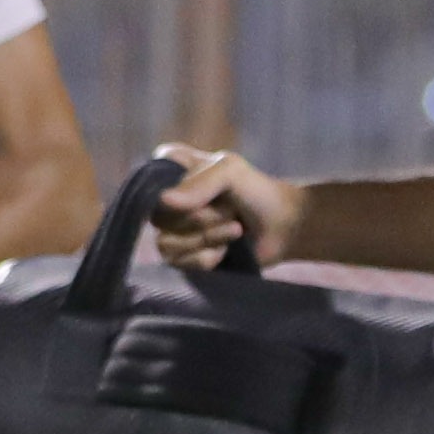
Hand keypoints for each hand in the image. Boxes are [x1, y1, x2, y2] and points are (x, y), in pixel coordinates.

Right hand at [147, 146, 299, 273]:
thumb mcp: (230, 172)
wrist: (283, 228)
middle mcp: (169, 202)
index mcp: (175, 171)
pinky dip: (206, 258)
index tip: (204, 191)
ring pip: (166, 243)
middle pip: (159, 217)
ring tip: (235, 231)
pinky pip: (178, 263)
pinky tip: (226, 251)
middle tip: (230, 211)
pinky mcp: (183, 258)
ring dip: (206, 238)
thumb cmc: (257, 192)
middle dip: (201, 218)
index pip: (150, 178)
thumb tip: (164, 202)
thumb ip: (199, 183)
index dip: (174, 189)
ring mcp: (173, 232)